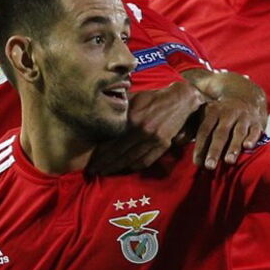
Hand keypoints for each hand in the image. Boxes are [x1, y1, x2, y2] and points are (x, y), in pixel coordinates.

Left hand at [88, 81, 204, 174]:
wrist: (179, 100)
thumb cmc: (153, 97)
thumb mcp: (134, 98)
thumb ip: (119, 108)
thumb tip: (101, 113)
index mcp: (132, 119)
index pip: (112, 141)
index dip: (100, 153)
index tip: (90, 160)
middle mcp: (142, 131)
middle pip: (119, 153)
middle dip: (105, 164)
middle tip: (93, 170)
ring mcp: (154, 140)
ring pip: (131, 159)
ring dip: (117, 168)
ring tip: (106, 172)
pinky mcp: (163, 145)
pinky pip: (146, 161)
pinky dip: (134, 167)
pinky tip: (125, 168)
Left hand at [187, 72, 266, 169]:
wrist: (247, 94)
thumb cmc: (221, 110)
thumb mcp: (206, 111)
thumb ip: (193, 124)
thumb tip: (176, 139)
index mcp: (214, 110)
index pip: (205, 129)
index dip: (200, 146)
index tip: (197, 163)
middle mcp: (229, 113)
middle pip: (221, 133)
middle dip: (215, 150)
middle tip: (209, 166)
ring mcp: (244, 117)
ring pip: (238, 132)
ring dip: (233, 147)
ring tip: (228, 161)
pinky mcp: (257, 122)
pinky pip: (255, 130)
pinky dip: (252, 138)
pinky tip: (248, 147)